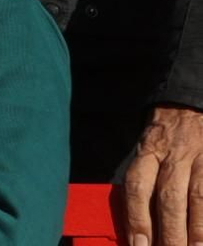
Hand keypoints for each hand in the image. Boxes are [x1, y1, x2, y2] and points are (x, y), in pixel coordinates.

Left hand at [120, 105, 202, 245]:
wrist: (191, 101)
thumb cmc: (166, 134)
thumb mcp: (148, 148)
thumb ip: (143, 180)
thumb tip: (136, 223)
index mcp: (148, 152)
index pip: (138, 187)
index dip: (138, 217)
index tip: (139, 244)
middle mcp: (174, 156)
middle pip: (170, 199)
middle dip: (171, 232)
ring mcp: (200, 159)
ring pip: (198, 198)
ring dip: (198, 229)